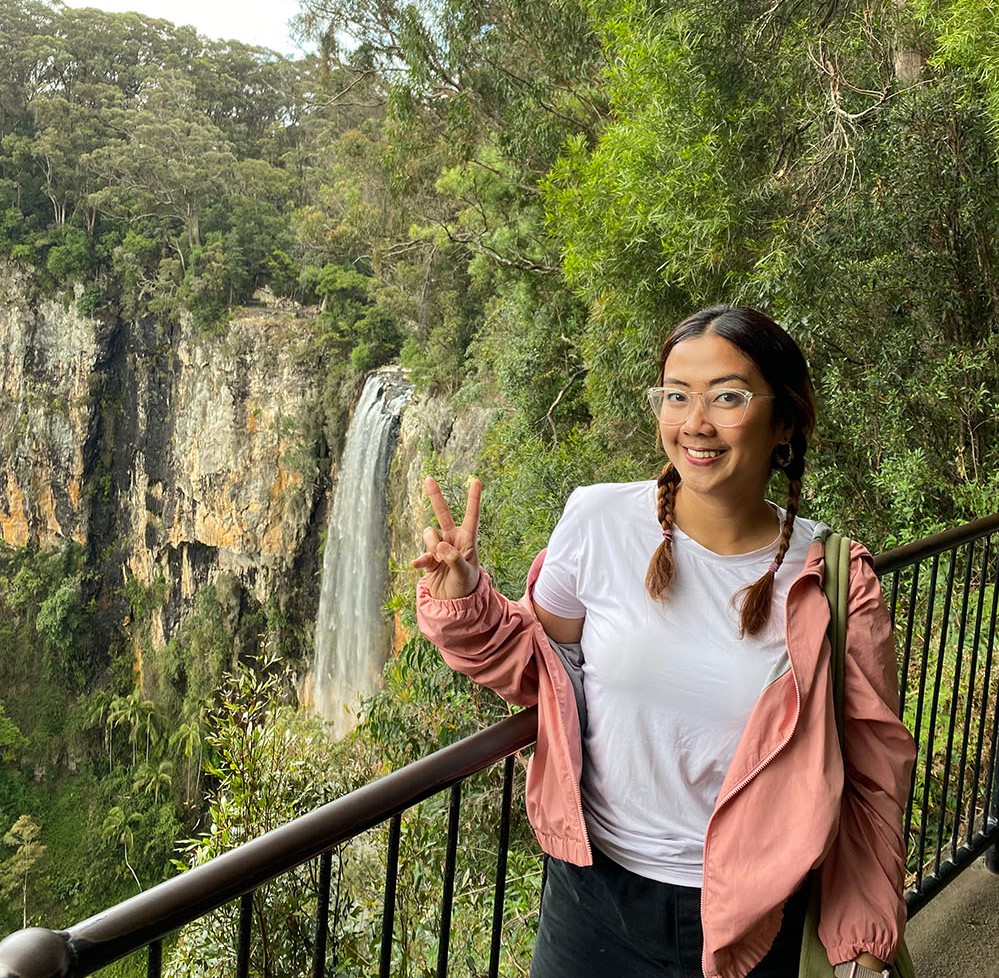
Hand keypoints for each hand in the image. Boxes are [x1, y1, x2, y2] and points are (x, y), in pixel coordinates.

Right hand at [412, 477, 481, 598]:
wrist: (453, 603)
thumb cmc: (465, 586)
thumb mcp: (464, 574)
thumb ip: (453, 559)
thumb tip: (440, 546)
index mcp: (467, 540)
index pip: (471, 516)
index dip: (473, 499)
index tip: (476, 480)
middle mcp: (452, 540)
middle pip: (442, 513)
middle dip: (435, 496)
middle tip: (428, 478)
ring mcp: (439, 548)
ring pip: (429, 534)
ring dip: (430, 545)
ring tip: (437, 561)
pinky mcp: (429, 559)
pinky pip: (421, 553)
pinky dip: (420, 559)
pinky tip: (418, 566)